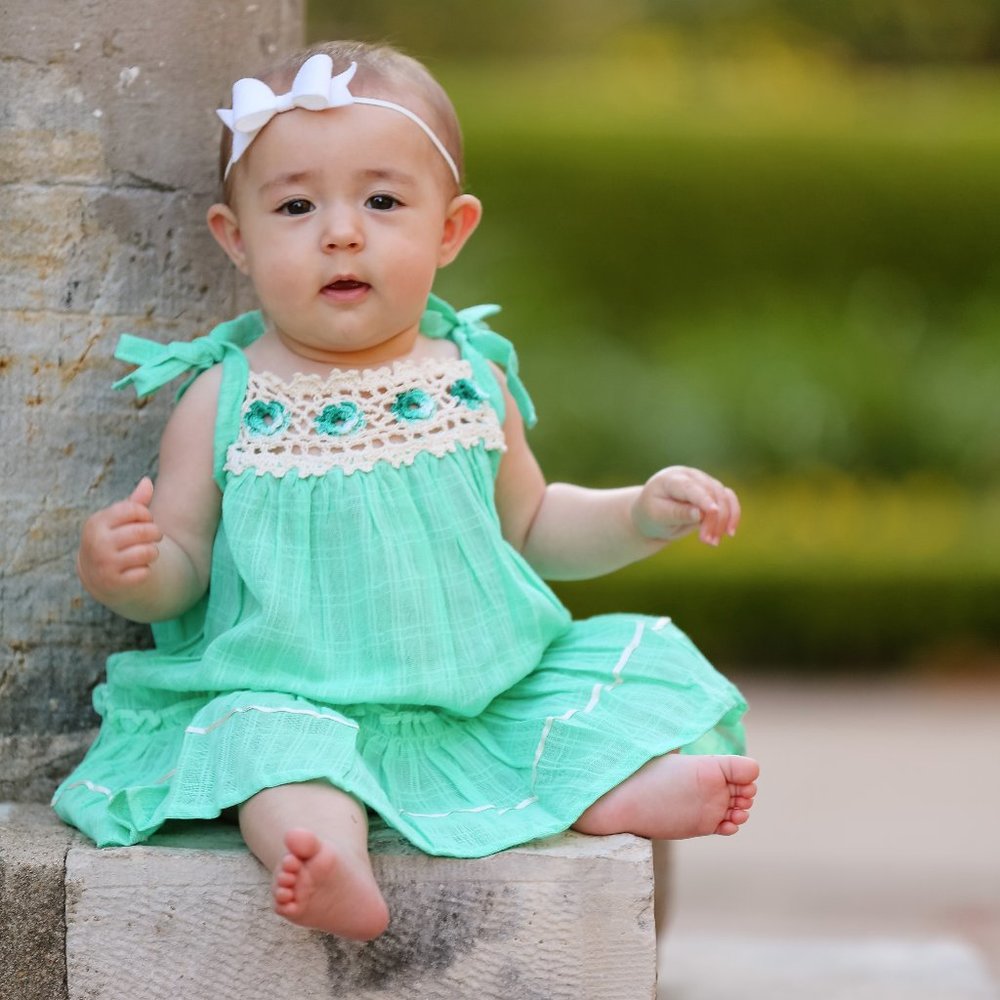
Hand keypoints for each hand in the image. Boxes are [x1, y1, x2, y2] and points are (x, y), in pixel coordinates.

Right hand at [77, 478, 163, 601]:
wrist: (97, 574)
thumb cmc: (113, 539)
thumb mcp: (119, 520)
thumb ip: (134, 503)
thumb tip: (147, 481)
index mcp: (96, 523)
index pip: (133, 509)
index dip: (146, 514)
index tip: (146, 520)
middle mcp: (97, 542)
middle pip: (144, 531)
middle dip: (155, 533)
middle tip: (153, 536)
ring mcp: (104, 564)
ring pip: (147, 552)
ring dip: (153, 552)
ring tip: (147, 552)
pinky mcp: (113, 583)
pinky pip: (144, 573)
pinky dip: (146, 570)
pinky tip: (138, 569)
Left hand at [632, 466, 740, 546]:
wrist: (652, 516)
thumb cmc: (651, 515)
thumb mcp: (658, 517)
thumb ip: (678, 513)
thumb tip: (700, 513)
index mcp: (671, 479)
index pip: (690, 487)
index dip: (702, 498)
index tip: (712, 511)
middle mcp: (690, 476)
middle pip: (710, 493)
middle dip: (712, 519)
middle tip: (707, 542)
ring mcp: (703, 482)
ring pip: (724, 497)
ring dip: (723, 520)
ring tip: (714, 542)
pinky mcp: (713, 492)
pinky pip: (730, 500)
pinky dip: (732, 515)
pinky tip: (729, 532)